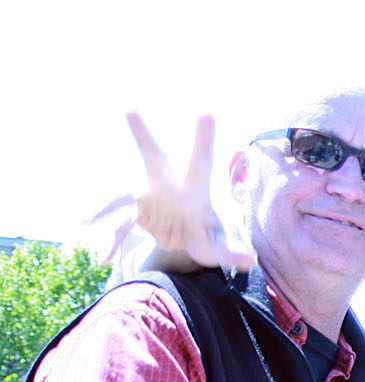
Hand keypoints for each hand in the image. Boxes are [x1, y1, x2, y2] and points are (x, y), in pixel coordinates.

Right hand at [90, 113, 255, 272]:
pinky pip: (118, 228)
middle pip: (153, 157)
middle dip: (143, 136)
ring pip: (121, 196)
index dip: (204, 139)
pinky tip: (103, 260)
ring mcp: (147, 198)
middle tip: (130, 109)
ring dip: (104, 207)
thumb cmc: (206, 237)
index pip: (201, 163)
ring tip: (86, 220)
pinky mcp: (134, 214)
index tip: (207, 113)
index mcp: (195, 191)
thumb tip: (250, 261)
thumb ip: (232, 253)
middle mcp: (167, 187)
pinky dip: (111, 245)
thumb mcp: (219, 248)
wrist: (185, 243)